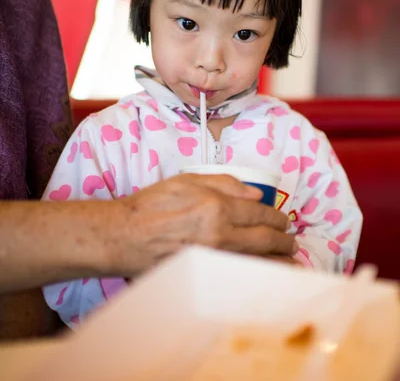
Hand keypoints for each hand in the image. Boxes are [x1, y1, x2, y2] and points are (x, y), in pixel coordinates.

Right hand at [105, 173, 296, 276]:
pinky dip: (257, 276)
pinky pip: (239, 276)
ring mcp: (213, 259)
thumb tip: (255, 192)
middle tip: (292, 242)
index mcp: (216, 207)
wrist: (124, 236)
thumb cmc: (151, 204)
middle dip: (284, 242)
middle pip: (265, 241)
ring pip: (257, 263)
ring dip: (279, 263)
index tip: (283, 221)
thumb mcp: (187, 180)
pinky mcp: (204, 275)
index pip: (259, 212)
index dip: (276, 217)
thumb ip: (224, 183)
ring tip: (291, 263)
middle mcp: (219, 235)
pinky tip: (266, 277)